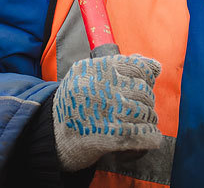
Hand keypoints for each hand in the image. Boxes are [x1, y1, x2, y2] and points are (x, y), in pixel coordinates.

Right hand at [53, 53, 161, 170]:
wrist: (50, 132)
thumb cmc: (72, 102)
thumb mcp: (86, 73)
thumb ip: (119, 66)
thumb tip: (153, 65)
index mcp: (98, 69)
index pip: (139, 67)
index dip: (146, 77)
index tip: (144, 84)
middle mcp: (103, 88)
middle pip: (143, 92)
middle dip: (146, 102)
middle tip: (139, 109)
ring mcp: (106, 112)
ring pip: (146, 113)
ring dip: (148, 120)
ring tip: (140, 123)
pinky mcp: (109, 137)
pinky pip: (142, 135)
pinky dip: (149, 137)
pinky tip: (147, 137)